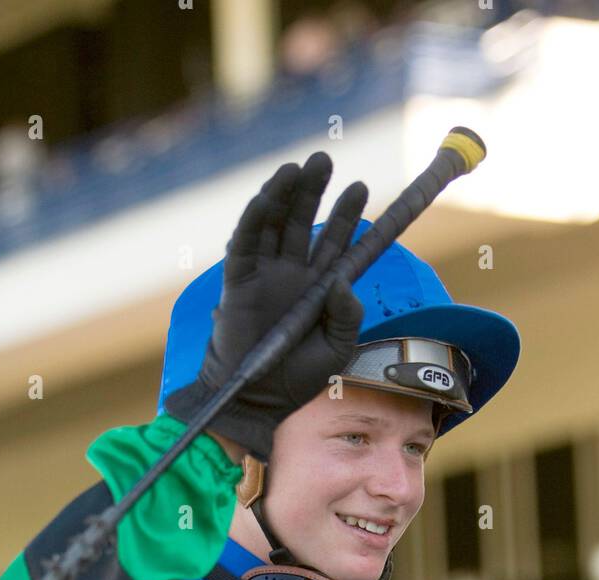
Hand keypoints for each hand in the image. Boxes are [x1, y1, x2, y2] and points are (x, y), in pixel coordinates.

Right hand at [165, 151, 367, 460]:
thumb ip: (348, 315)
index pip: (334, 242)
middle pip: (302, 222)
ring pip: (273, 224)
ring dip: (284, 194)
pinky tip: (268, 195)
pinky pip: (245, 245)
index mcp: (319, 287)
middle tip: (325, 159)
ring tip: (297, 167)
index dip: (345, 214)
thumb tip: (345, 281)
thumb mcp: (337, 348)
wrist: (260, 400)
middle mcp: (291, 274)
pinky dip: (254, 218)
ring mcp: (264, 276)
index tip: (359, 188)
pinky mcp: (239, 283)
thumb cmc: (301, 378)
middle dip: (313, 191)